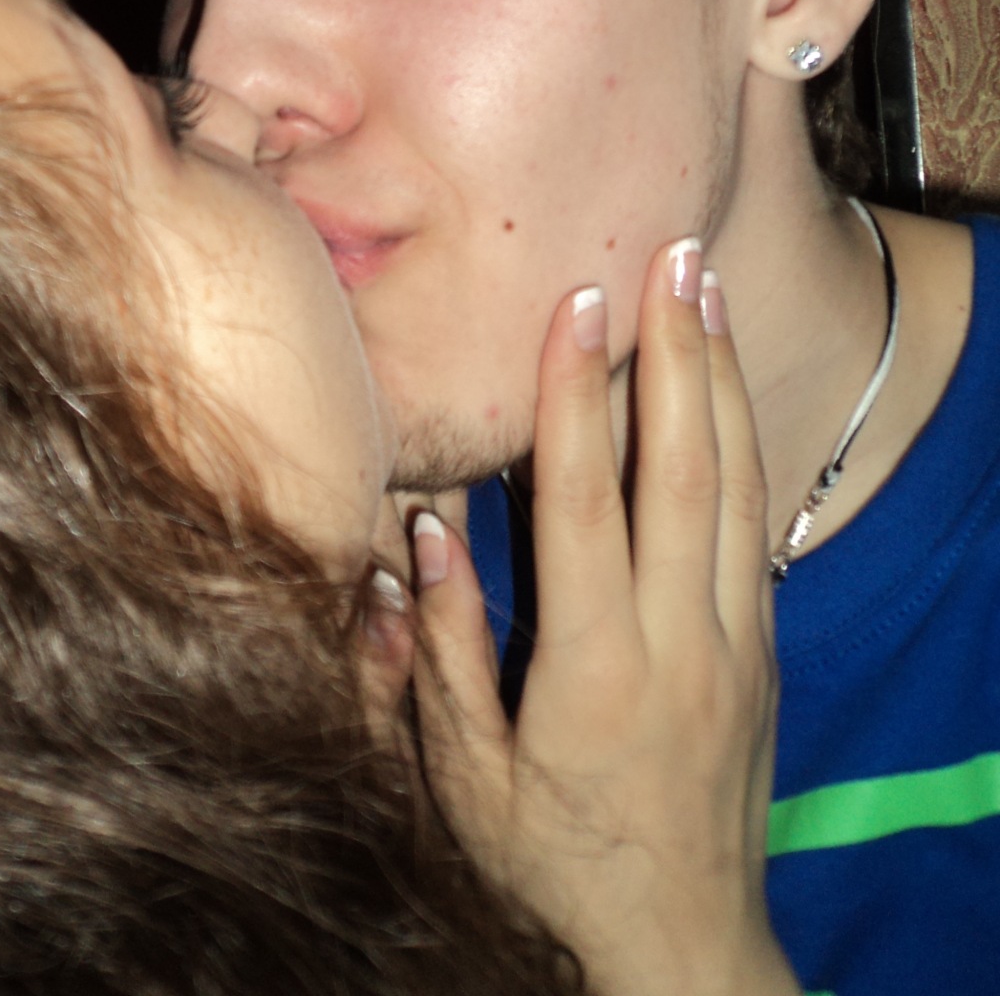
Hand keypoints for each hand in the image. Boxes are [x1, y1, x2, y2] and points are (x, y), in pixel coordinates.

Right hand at [411, 241, 800, 995]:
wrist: (677, 956)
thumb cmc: (549, 872)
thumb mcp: (464, 781)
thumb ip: (436, 653)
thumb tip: (416, 533)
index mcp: (595, 669)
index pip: (583, 503)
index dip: (575, 396)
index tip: (576, 305)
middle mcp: (681, 645)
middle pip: (685, 471)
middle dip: (678, 352)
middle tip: (673, 255)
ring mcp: (737, 648)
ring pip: (737, 488)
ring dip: (722, 381)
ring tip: (709, 289)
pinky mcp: (764, 658)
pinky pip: (757, 530)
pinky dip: (742, 445)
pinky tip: (727, 391)